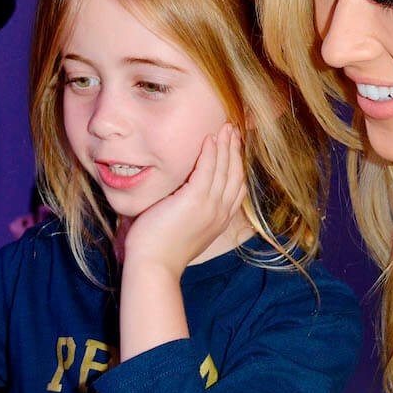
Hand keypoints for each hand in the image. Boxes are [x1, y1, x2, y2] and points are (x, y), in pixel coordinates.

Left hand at [121, 124, 246, 277]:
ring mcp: (210, 206)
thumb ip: (192, 214)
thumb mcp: (186, 230)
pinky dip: (210, 152)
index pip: (236, 187)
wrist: (154, 265)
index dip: (237, 165)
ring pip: (224, 169)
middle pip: (235, 174)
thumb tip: (183, 200)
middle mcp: (220, 212)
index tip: (234, 148)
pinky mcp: (195, 200)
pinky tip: (209, 138)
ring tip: (225, 127)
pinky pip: (207, 169)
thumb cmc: (161, 251)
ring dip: (226, 145)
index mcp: (220, 220)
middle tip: (234, 130)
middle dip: (235, 150)